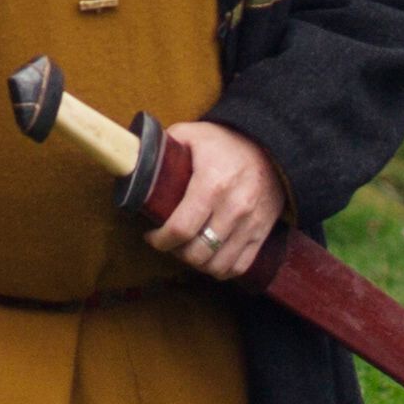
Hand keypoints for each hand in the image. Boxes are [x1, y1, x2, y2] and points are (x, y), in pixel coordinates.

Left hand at [146, 120, 284, 279]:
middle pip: (198, 252)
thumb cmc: (225, 142)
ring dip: (197, 263)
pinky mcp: (262, 232)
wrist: (271, 146)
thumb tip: (132, 160)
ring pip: (217, 265)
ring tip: (188, 250)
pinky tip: (209, 258)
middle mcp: (234, 207)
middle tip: (169, 243)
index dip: (160, 241)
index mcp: (212, 184)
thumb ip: (162, 147)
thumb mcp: (192, 134)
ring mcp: (251, 223)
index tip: (152, 236)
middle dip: (176, 253)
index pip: (181, 229)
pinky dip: (220, 269)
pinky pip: (239, 266)